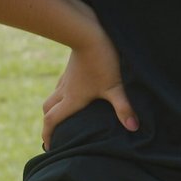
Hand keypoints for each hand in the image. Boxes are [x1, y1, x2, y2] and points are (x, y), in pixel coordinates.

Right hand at [41, 32, 138, 151]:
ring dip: (54, 108)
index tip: (49, 147)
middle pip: (48, 109)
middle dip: (48, 123)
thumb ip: (123, 108)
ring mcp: (66, 78)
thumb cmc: (102, 61)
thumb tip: (133, 128)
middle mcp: (65, 90)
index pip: (51, 120)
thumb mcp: (114, 86)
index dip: (47, 135)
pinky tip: (74, 92)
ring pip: (53, 96)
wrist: (88, 32)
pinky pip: (61, 85)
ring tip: (63, 116)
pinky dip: (62, 94)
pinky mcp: (71, 68)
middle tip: (54, 133)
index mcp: (72, 99)